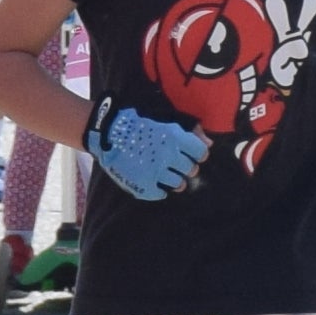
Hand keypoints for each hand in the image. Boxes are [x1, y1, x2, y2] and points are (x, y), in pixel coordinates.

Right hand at [91, 107, 212, 201]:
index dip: (197, 154)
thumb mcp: (163, 121)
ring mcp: (156, 172)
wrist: (106, 134)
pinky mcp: (143, 185)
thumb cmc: (136, 123)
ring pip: (178, 184)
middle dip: (186, 166)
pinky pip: (160, 193)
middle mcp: (168, 156)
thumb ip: (188, 131)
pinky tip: (155, 183)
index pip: (200, 152)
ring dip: (176, 180)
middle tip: (176, 164)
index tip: (192, 154)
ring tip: (167, 175)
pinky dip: (160, 190)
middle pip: (190, 169)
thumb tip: (209, 144)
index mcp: (174, 138)